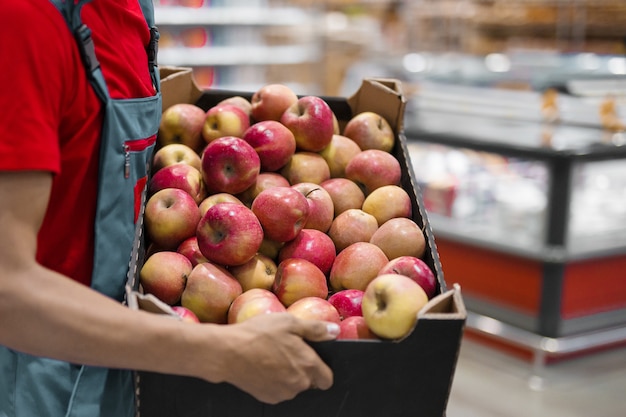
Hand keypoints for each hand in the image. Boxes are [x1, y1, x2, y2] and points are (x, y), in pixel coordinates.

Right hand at [206, 312, 338, 403]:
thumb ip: (316, 328)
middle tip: (287, 351)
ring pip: (293, 387)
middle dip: (303, 369)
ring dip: (288, 375)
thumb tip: (335, 331)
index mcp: (308, 365)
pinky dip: (274, 381)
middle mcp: (298, 384)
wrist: (228, 352)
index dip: (321, 369)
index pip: (327, 379)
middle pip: (309, 382)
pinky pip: (278, 390)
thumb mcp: (289, 322)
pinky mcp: (267, 397)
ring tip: (272, 356)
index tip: (311, 359)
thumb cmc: (259, 334)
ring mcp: (283, 393)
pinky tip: (263, 366)